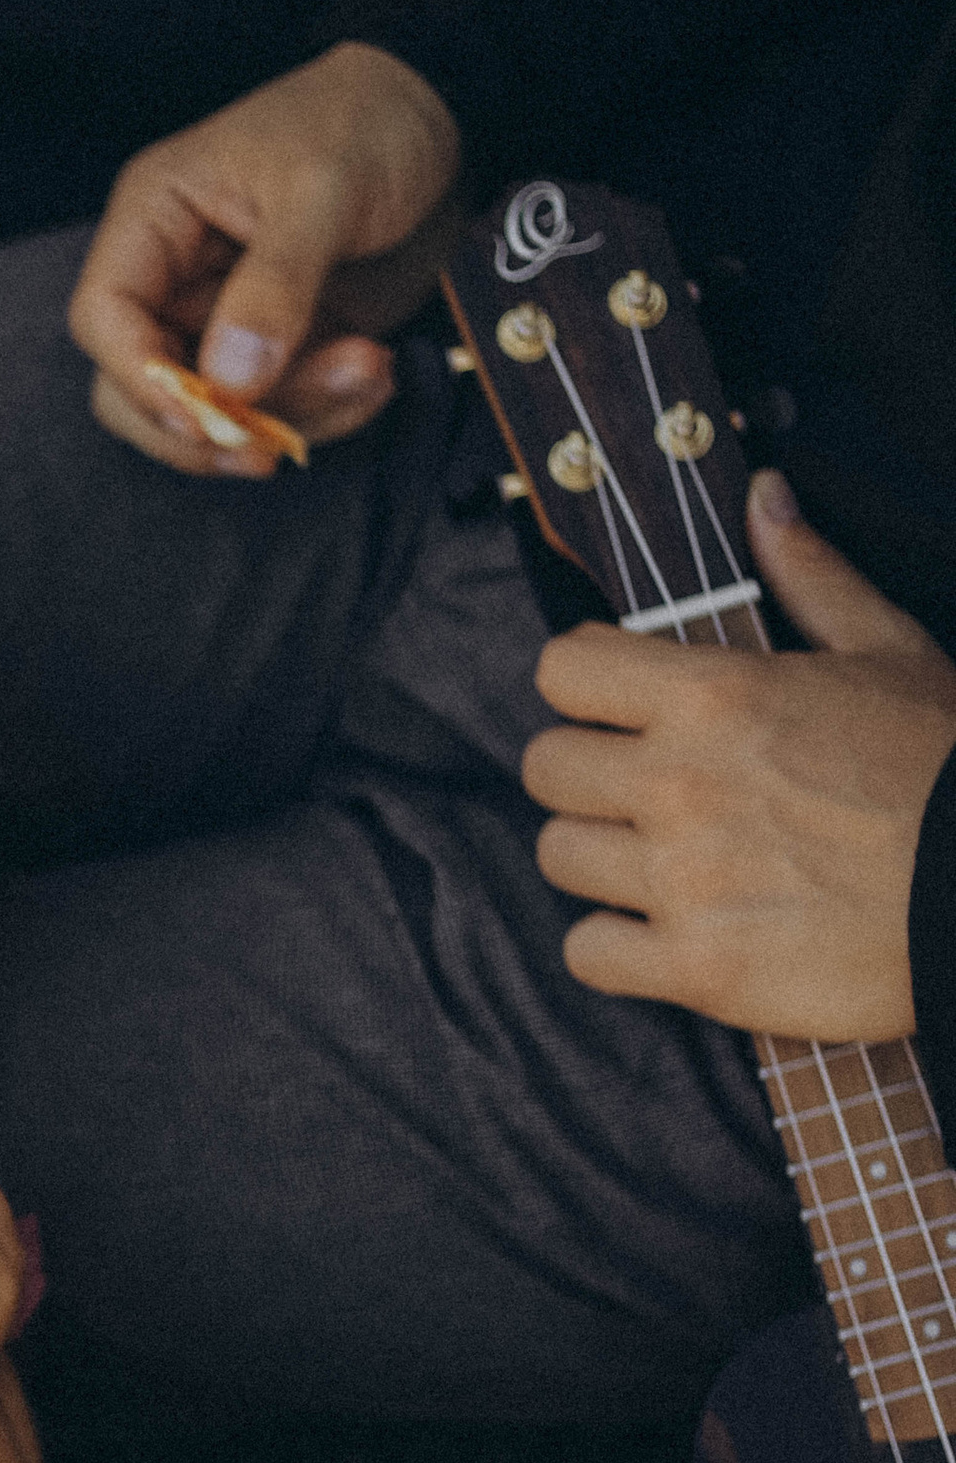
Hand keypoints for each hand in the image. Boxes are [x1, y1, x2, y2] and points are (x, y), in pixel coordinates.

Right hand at [68, 42, 463, 472]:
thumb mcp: (321, 191)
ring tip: (368, 368)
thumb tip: (230, 379)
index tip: (204, 413)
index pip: (104, 316)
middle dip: (207, 427)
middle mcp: (178, 276)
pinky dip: (328, 413)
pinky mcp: (282, 348)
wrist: (440, 122)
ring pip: (217, 413)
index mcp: (157, 217)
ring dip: (293, 414)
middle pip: (140, 389)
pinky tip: (375, 373)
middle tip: (271, 444)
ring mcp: (228, 320)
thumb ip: (274, 285)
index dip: (139, 377)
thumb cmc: (364, 122)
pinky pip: (280, 412)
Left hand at [523, 475, 955, 1039]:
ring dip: (599, 854)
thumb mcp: (889, 651)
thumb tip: (763, 495)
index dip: (583, 683)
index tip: (616, 703)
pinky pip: (588, 952)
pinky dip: (614, 945)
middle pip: (546, 766)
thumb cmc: (945, 768)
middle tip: (640, 786)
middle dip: (586, 772)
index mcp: (717, 695)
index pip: (563, 669)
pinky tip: (662, 929)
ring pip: (558, 855)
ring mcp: (684, 880)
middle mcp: (682, 783)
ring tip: (659, 857)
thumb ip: (811, 574)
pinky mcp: (698, 968)